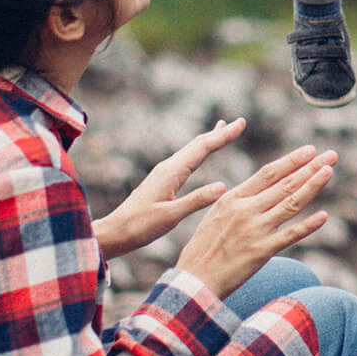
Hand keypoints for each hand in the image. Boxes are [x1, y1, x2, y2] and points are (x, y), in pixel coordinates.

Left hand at [93, 118, 246, 259]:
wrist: (116, 232)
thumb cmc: (140, 226)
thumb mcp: (171, 216)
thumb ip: (196, 201)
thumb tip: (223, 186)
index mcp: (171, 172)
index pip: (203, 148)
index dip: (223, 135)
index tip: (241, 123)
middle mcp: (167, 168)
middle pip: (197, 145)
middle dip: (219, 133)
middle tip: (239, 123)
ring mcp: (163, 173)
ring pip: (190, 151)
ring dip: (208, 140)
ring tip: (221, 130)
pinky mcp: (161, 181)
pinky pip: (185, 161)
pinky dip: (198, 152)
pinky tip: (197, 156)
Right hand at [174, 144, 336, 299]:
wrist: (194, 280)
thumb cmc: (203, 250)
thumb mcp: (215, 216)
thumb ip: (238, 202)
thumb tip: (257, 191)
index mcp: (233, 199)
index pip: (268, 173)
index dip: (291, 161)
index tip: (310, 150)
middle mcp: (246, 210)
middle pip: (285, 184)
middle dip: (310, 167)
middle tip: (330, 155)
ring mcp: (255, 230)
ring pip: (291, 203)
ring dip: (313, 185)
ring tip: (329, 171)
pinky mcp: (261, 251)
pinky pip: (290, 235)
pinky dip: (308, 225)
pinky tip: (324, 216)